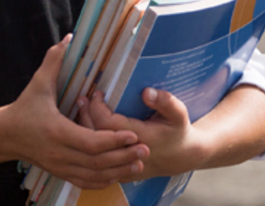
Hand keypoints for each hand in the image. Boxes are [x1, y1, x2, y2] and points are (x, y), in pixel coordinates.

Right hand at [4, 36, 147, 189]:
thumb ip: (54, 61)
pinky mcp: (60, 173)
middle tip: (146, 150)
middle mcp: (59, 153)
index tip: (133, 134)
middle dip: (123, 157)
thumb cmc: (24, 108)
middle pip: (97, 162)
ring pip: (94, 175)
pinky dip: (104, 180)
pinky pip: (85, 182)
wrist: (5, 136)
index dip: (113, 140)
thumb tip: (70, 38)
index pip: (90, 142)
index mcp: (57, 132)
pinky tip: (119, 174)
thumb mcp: (38, 84)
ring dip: (118, 171)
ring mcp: (60, 166)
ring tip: (139, 165)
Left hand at [85, 88, 207, 180]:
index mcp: (142, 138)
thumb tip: (146, 92)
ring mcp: (123, 165)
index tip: (98, 93)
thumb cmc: (178, 131)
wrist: (182, 157)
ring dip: (85, 128)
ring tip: (82, 109)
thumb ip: (165, 101)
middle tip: (83, 99)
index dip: (98, 108)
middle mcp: (129, 154)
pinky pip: (98, 159)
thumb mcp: (178, 113)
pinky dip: (90, 143)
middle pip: (97, 137)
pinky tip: (87, 128)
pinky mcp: (119, 171)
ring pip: (94, 150)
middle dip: (86, 115)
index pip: (109, 124)